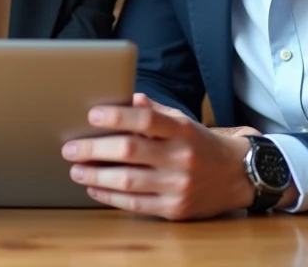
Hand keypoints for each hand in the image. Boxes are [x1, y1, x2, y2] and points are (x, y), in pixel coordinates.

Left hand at [63, 94, 274, 219]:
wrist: (237, 176)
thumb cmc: (200, 144)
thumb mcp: (183, 122)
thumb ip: (154, 111)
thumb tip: (128, 97)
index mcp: (183, 131)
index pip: (146, 119)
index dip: (117, 115)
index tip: (91, 115)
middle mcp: (181, 158)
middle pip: (130, 150)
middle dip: (94, 149)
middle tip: (70, 147)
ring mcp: (179, 186)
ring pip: (128, 181)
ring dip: (96, 175)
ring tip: (75, 169)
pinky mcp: (175, 210)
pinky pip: (135, 204)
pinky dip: (109, 196)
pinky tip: (93, 187)